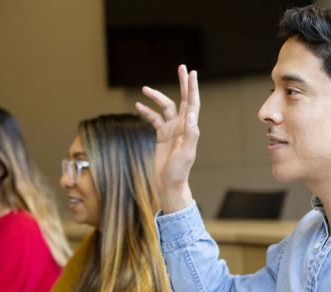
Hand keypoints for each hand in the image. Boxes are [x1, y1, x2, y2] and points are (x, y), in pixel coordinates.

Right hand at [136, 64, 200, 212]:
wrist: (169, 184)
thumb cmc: (178, 171)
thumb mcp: (186, 154)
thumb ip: (190, 134)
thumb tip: (192, 114)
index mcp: (189, 128)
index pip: (192, 103)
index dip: (191, 88)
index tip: (191, 73)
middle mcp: (182, 126)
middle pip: (183, 100)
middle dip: (182, 83)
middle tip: (182, 67)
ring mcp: (172, 130)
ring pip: (165, 108)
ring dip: (157, 98)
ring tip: (145, 89)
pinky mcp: (162, 136)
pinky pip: (154, 119)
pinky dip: (147, 112)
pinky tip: (138, 106)